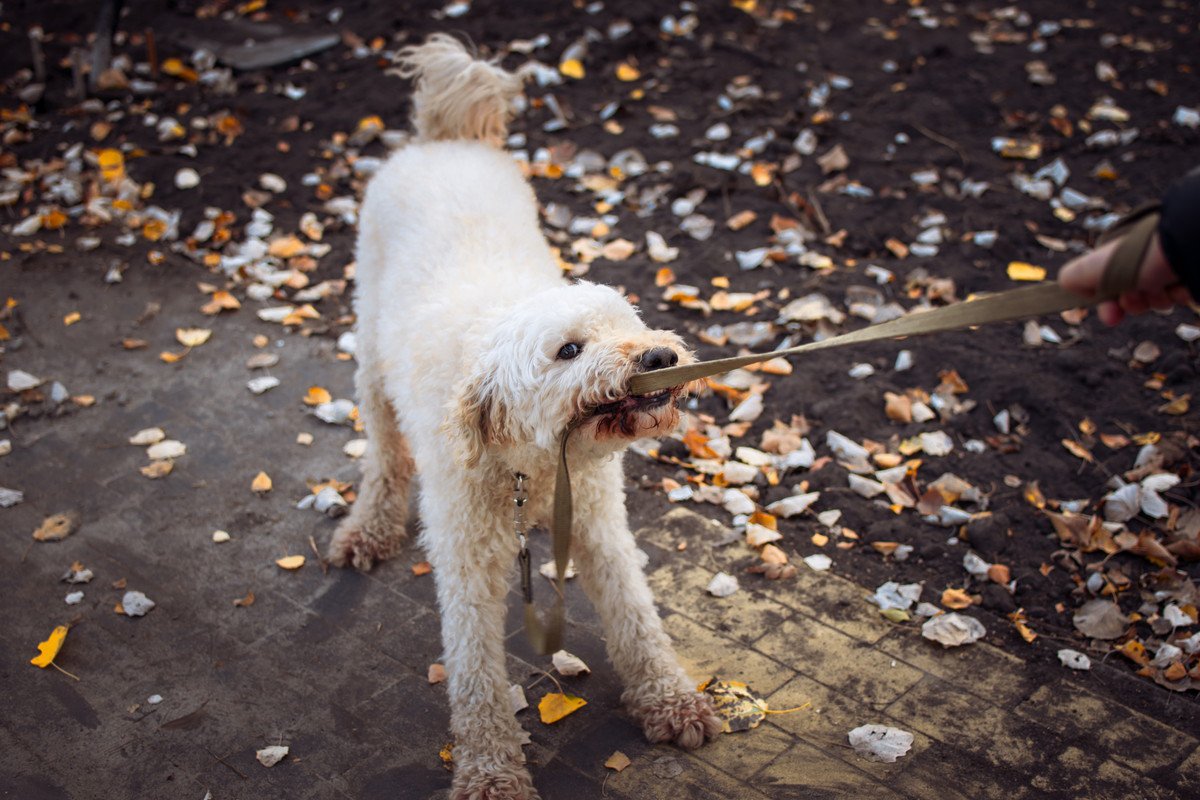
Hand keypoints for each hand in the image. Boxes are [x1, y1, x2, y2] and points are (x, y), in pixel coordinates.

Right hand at [1058, 235, 1190, 324]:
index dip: (1108, 307)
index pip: (1108, 292)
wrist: (1185, 247)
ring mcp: (1166, 271)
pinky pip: (1180, 295)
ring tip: (1160, 286)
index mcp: (1118, 260)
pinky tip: (1177, 284)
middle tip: (1137, 298)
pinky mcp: (1187, 275)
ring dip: (1156, 300)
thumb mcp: (1092, 267)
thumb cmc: (1139, 256)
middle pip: (1133, 300)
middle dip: (1134, 303)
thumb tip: (1071, 290)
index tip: (1111, 317)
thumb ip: (1071, 278)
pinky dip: (1177, 294)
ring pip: (1157, 301)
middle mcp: (1141, 264)